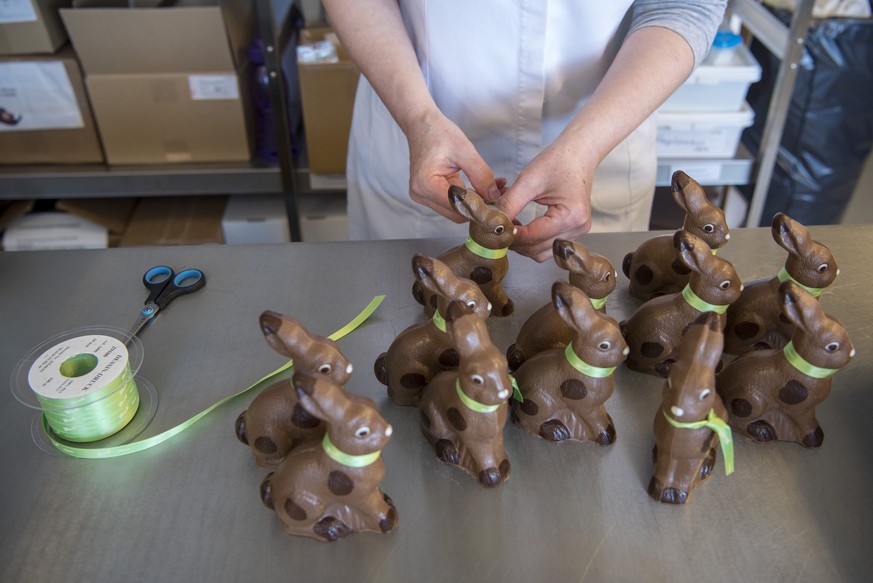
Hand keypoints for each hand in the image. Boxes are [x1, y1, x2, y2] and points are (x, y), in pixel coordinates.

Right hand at [404, 111, 501, 221]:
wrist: (422, 125)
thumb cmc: (438, 133)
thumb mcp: (465, 151)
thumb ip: (481, 175)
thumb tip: (495, 196)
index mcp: (426, 184)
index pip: (458, 207)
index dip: (479, 207)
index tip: (499, 201)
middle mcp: (421, 195)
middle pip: (457, 213)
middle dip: (479, 206)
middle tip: (500, 194)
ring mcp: (424, 196)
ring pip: (457, 210)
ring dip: (476, 201)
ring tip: (494, 188)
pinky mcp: (430, 194)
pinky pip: (453, 202)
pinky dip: (469, 196)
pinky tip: (481, 187)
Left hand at [494, 142, 593, 261]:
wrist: (578, 153)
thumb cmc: (558, 161)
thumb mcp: (528, 180)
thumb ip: (509, 204)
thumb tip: (493, 223)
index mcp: (571, 216)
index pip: (532, 237)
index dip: (509, 236)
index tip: (492, 230)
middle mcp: (577, 228)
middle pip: (537, 250)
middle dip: (514, 242)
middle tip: (497, 229)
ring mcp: (577, 231)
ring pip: (542, 252)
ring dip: (522, 244)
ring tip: (508, 226)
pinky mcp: (573, 230)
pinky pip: (548, 244)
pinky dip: (532, 240)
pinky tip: (520, 227)